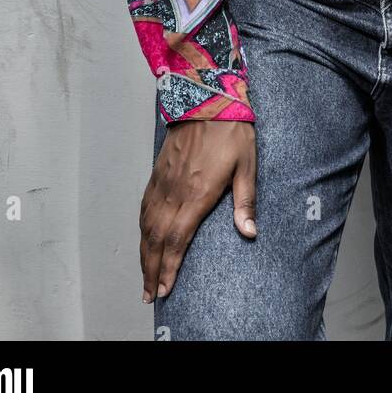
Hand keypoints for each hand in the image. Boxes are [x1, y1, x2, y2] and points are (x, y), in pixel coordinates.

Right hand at [140, 118, 256, 302]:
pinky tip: (143, 239)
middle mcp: (175, 191)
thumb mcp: (248, 164)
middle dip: (151, 269)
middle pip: (157, 238)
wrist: (205, 97)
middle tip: (149, 294)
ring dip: (143, 253)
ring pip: (147, 225)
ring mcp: (163, 182)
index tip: (165, 289)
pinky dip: (141, 229)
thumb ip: (246, 201)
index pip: (177, 239)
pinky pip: (144, 207)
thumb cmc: (231, 131)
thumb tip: (250, 233)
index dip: (169, 267)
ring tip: (143, 277)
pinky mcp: (158, 173)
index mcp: (198, 193)